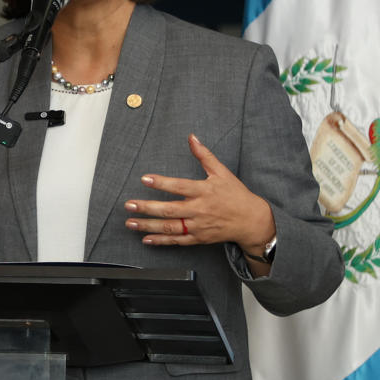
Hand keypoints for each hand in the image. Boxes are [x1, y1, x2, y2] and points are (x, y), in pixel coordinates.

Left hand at [123, 133, 275, 257]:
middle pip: (170, 210)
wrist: (251, 220)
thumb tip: (192, 138)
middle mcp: (200, 210)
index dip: (161, 183)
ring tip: (130, 222)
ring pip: (170, 227)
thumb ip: (204, 155)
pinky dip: (161, 241)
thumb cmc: (236, 195)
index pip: (179, 187)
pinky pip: (177, 241)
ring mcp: (198, 226)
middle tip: (129, 205)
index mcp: (204, 191)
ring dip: (148, 226)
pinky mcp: (198, 238)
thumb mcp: (222, 172)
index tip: (145, 179)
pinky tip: (146, 239)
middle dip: (147, 208)